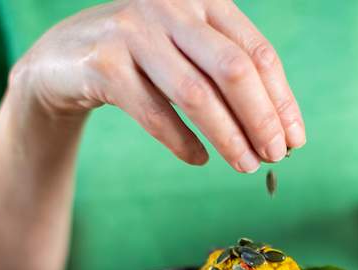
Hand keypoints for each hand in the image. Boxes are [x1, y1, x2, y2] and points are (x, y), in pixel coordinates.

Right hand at [9, 0, 304, 172]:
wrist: (62, 57)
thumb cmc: (141, 58)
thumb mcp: (188, 50)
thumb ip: (228, 75)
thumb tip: (280, 129)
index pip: (258, 53)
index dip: (282, 100)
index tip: (295, 139)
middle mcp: (172, 6)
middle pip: (234, 70)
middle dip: (261, 119)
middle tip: (275, 157)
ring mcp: (134, 31)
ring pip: (196, 94)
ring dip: (228, 137)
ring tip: (246, 166)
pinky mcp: (103, 63)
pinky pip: (154, 113)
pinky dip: (182, 141)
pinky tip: (199, 159)